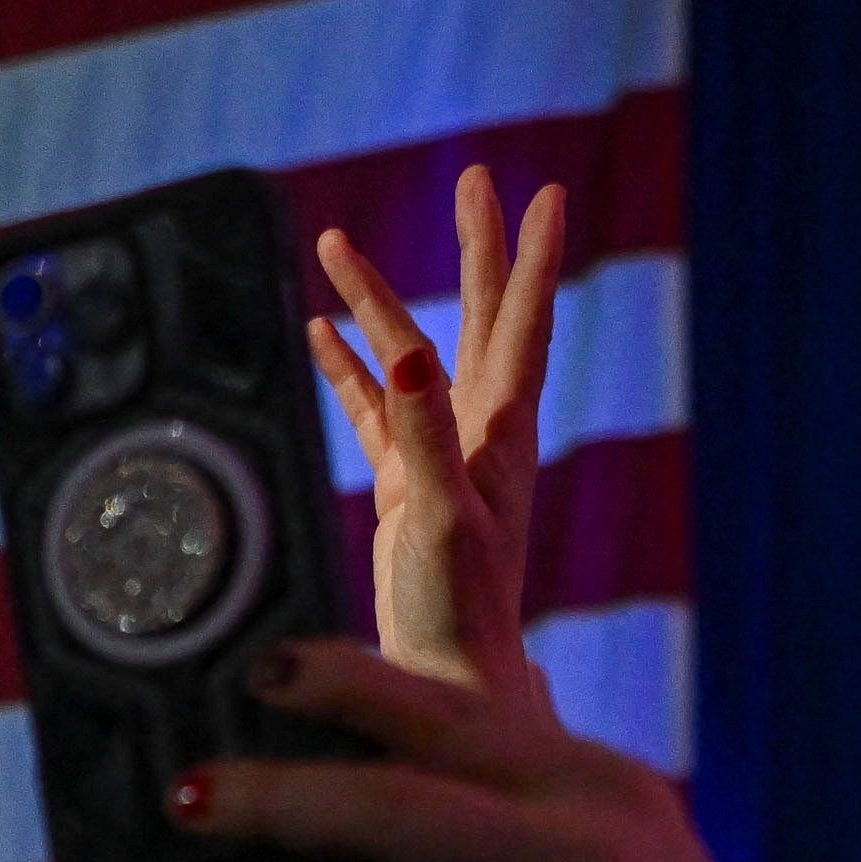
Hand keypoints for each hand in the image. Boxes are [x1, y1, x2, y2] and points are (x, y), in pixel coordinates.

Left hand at [180, 191, 831, 861]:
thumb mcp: (613, 825)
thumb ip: (508, 778)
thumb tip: (356, 740)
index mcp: (587, 782)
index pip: (450, 712)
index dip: (345, 683)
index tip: (261, 669)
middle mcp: (568, 851)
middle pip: (390, 803)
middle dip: (273, 796)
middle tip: (183, 793)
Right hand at [309, 165, 565, 689]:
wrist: (447, 682)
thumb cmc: (456, 610)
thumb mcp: (442, 516)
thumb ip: (426, 435)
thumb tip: (408, 354)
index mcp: (500, 431)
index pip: (520, 323)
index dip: (530, 257)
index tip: (540, 192)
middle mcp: (478, 432)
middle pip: (476, 317)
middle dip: (473, 247)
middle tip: (473, 179)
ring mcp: (440, 456)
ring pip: (408, 355)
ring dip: (377, 302)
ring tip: (335, 247)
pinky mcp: (403, 487)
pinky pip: (373, 408)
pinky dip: (348, 369)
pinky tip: (319, 337)